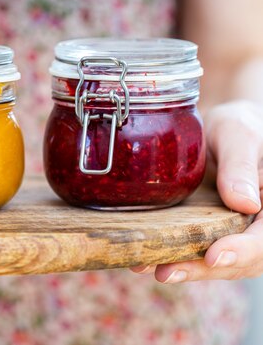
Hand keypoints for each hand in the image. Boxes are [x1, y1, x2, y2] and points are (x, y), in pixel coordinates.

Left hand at [132, 100, 262, 281]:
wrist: (216, 129)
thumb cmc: (234, 126)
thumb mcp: (237, 134)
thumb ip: (241, 164)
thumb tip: (244, 203)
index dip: (244, 250)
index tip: (214, 255)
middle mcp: (260, 224)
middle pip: (243, 259)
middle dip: (205, 269)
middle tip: (167, 271)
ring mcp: (237, 232)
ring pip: (220, 262)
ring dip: (186, 269)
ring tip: (149, 269)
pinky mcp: (212, 233)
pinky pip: (200, 251)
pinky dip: (176, 259)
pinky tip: (146, 260)